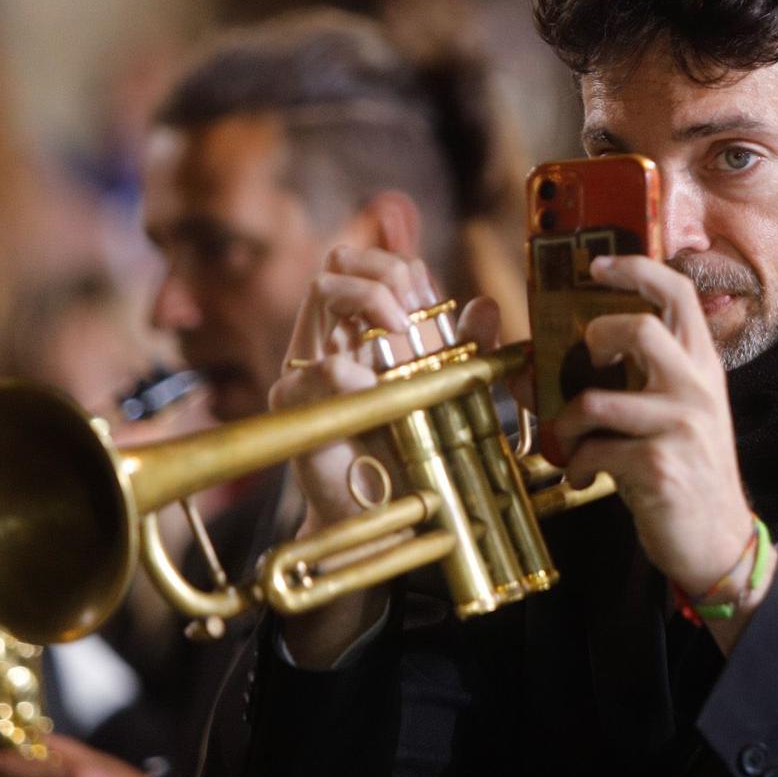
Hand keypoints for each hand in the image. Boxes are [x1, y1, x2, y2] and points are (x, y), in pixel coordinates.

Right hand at [270, 245, 440, 664]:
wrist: (376, 518)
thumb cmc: (409, 455)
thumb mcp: (449, 394)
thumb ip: (467, 349)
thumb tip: (484, 305)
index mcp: (369, 331)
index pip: (375, 263)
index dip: (404, 267)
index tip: (431, 302)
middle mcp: (335, 337)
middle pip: (342, 258)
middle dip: (384, 271)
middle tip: (411, 316)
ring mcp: (309, 364)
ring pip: (322, 290)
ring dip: (367, 302)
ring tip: (396, 340)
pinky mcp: (294, 403)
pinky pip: (312, 367)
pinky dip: (345, 370)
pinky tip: (369, 387)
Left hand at [549, 255, 765, 645]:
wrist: (718, 539)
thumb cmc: (685, 470)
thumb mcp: (668, 415)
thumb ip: (626, 382)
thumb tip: (543, 365)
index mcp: (699, 365)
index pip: (677, 293)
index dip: (635, 269)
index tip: (597, 265)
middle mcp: (696, 387)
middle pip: (638, 328)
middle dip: (593, 340)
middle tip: (586, 364)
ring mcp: (681, 425)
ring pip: (599, 400)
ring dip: (570, 425)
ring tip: (572, 442)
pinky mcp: (661, 466)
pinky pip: (595, 452)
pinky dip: (577, 466)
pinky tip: (585, 478)